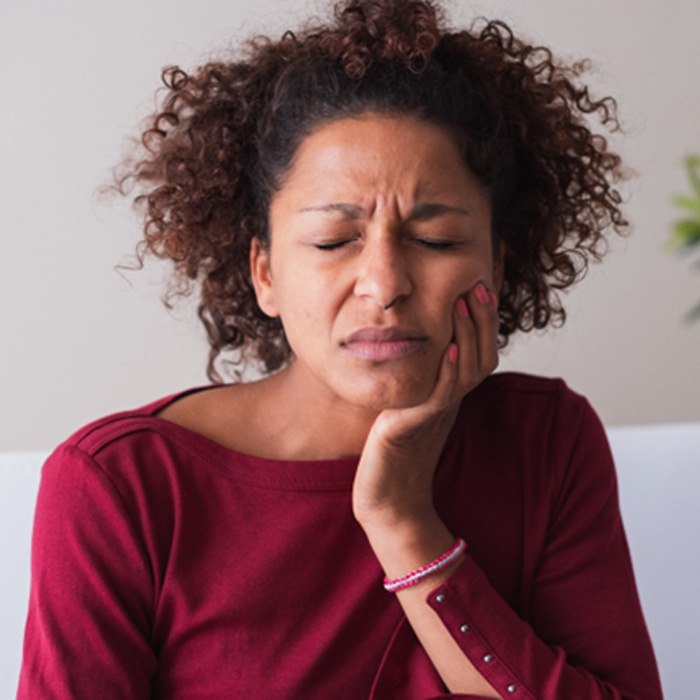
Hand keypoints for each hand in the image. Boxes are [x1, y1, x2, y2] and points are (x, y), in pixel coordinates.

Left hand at [352, 280, 499, 532]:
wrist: (388, 501)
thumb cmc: (394, 454)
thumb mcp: (412, 407)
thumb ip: (423, 380)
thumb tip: (424, 348)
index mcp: (451, 396)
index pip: (478, 353)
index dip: (483, 322)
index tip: (479, 286)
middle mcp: (451, 403)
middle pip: (480, 357)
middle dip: (481, 319)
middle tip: (478, 285)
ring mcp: (436, 416)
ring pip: (465, 371)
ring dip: (466, 335)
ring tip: (462, 302)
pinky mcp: (415, 428)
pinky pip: (439, 397)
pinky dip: (446, 372)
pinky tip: (445, 348)